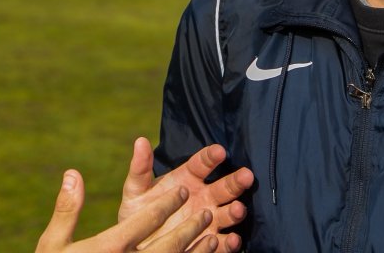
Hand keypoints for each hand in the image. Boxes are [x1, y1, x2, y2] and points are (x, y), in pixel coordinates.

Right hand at [36, 169, 218, 252]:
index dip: (167, 205)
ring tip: (212, 235)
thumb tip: (72, 173)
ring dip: (196, 251)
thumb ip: (67, 209)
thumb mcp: (53, 245)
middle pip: (168, 244)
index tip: (183, 190)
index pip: (146, 222)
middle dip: (189, 226)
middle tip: (206, 211)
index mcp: (110, 248)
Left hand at [118, 139, 254, 252]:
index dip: (211, 157)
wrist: (139, 245)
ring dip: (235, 211)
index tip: (220, 151)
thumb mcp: (136, 190)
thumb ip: (140, 167)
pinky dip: (229, 243)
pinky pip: (221, 244)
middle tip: (247, 175)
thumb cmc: (139, 213)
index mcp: (187, 178)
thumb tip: (140, 141)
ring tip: (238, 209)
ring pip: (227, 213)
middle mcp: (203, 197)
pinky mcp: (208, 244)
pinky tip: (233, 239)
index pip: (202, 164)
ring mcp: (208, 221)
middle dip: (235, 181)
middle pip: (223, 187)